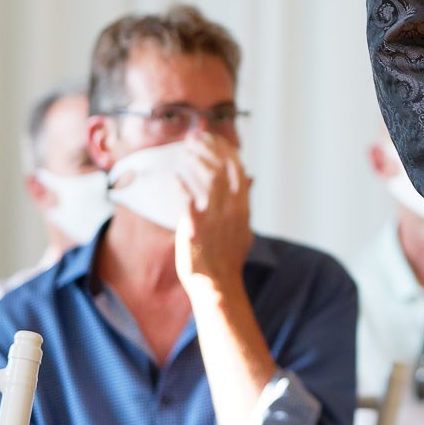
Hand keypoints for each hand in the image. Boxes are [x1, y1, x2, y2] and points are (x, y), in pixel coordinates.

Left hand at [173, 136, 253, 291]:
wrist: (219, 284)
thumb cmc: (228, 259)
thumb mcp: (244, 228)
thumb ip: (243, 204)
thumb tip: (249, 183)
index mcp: (242, 207)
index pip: (237, 169)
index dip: (225, 151)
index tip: (214, 139)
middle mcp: (231, 208)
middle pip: (222, 168)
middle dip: (209, 149)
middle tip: (196, 139)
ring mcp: (214, 217)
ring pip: (207, 179)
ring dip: (196, 161)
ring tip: (185, 152)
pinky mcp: (194, 227)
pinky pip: (187, 200)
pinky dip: (181, 185)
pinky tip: (174, 176)